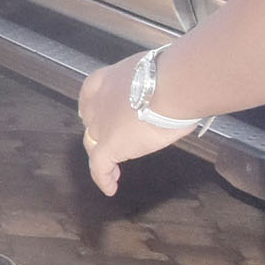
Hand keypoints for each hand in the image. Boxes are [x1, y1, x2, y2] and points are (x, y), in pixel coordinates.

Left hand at [77, 55, 192, 193]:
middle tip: (112, 141)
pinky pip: (99, 166)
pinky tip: (110, 188)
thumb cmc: (174, 78)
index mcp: (110, 79)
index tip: (91, 113)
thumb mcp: (158, 76)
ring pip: (93, 143)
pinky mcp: (109, 145)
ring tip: (110, 170)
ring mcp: (102, 124)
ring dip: (100, 155)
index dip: (90, 105)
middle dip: (99, 130)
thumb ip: (153, 88)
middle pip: (91, 119)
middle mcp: (100, 101)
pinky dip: (103, 178)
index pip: (90, 93)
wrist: (171, 86)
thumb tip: (168, 97)